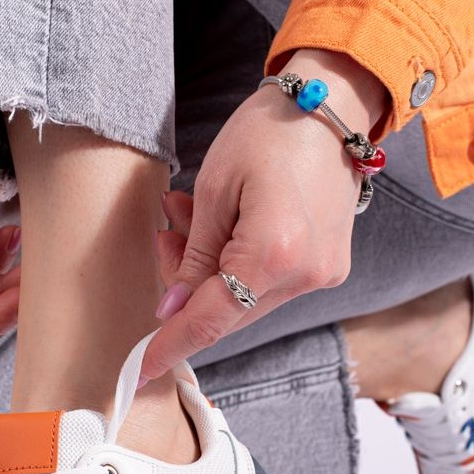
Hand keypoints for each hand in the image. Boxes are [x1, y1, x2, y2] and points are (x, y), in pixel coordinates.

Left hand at [140, 49, 387, 382]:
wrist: (332, 104)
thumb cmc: (270, 131)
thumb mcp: (215, 189)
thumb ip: (194, 257)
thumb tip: (173, 309)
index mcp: (273, 256)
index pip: (211, 320)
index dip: (171, 343)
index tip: (141, 369)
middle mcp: (306, 275)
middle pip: (229, 313)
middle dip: (186, 289)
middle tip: (165, 238)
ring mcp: (323, 273)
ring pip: (247, 299)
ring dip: (211, 272)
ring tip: (189, 218)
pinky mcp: (329, 264)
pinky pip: (271, 283)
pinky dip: (239, 265)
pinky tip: (223, 227)